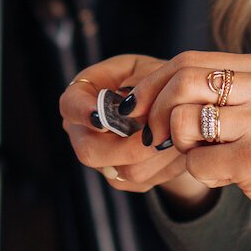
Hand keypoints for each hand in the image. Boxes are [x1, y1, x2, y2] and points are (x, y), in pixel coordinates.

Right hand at [59, 53, 209, 204]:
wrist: (172, 106)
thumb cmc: (155, 79)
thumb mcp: (150, 68)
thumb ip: (143, 82)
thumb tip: (132, 106)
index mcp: (83, 95)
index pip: (70, 105)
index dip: (83, 113)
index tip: (102, 117)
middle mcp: (84, 130)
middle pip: (90, 151)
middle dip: (128, 146)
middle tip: (160, 137)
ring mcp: (100, 158)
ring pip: (122, 170)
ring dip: (155, 156)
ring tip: (179, 138)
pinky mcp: (121, 178)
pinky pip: (141, 181)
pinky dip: (165, 166)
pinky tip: (178, 148)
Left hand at [136, 51, 250, 227]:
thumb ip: (212, 93)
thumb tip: (142, 96)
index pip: (190, 61)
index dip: (153, 83)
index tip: (134, 107)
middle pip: (182, 82)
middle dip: (155, 112)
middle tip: (154, 137)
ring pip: (183, 121)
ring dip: (182, 147)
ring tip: (207, 158)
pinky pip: (197, 162)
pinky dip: (201, 174)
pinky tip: (227, 177)